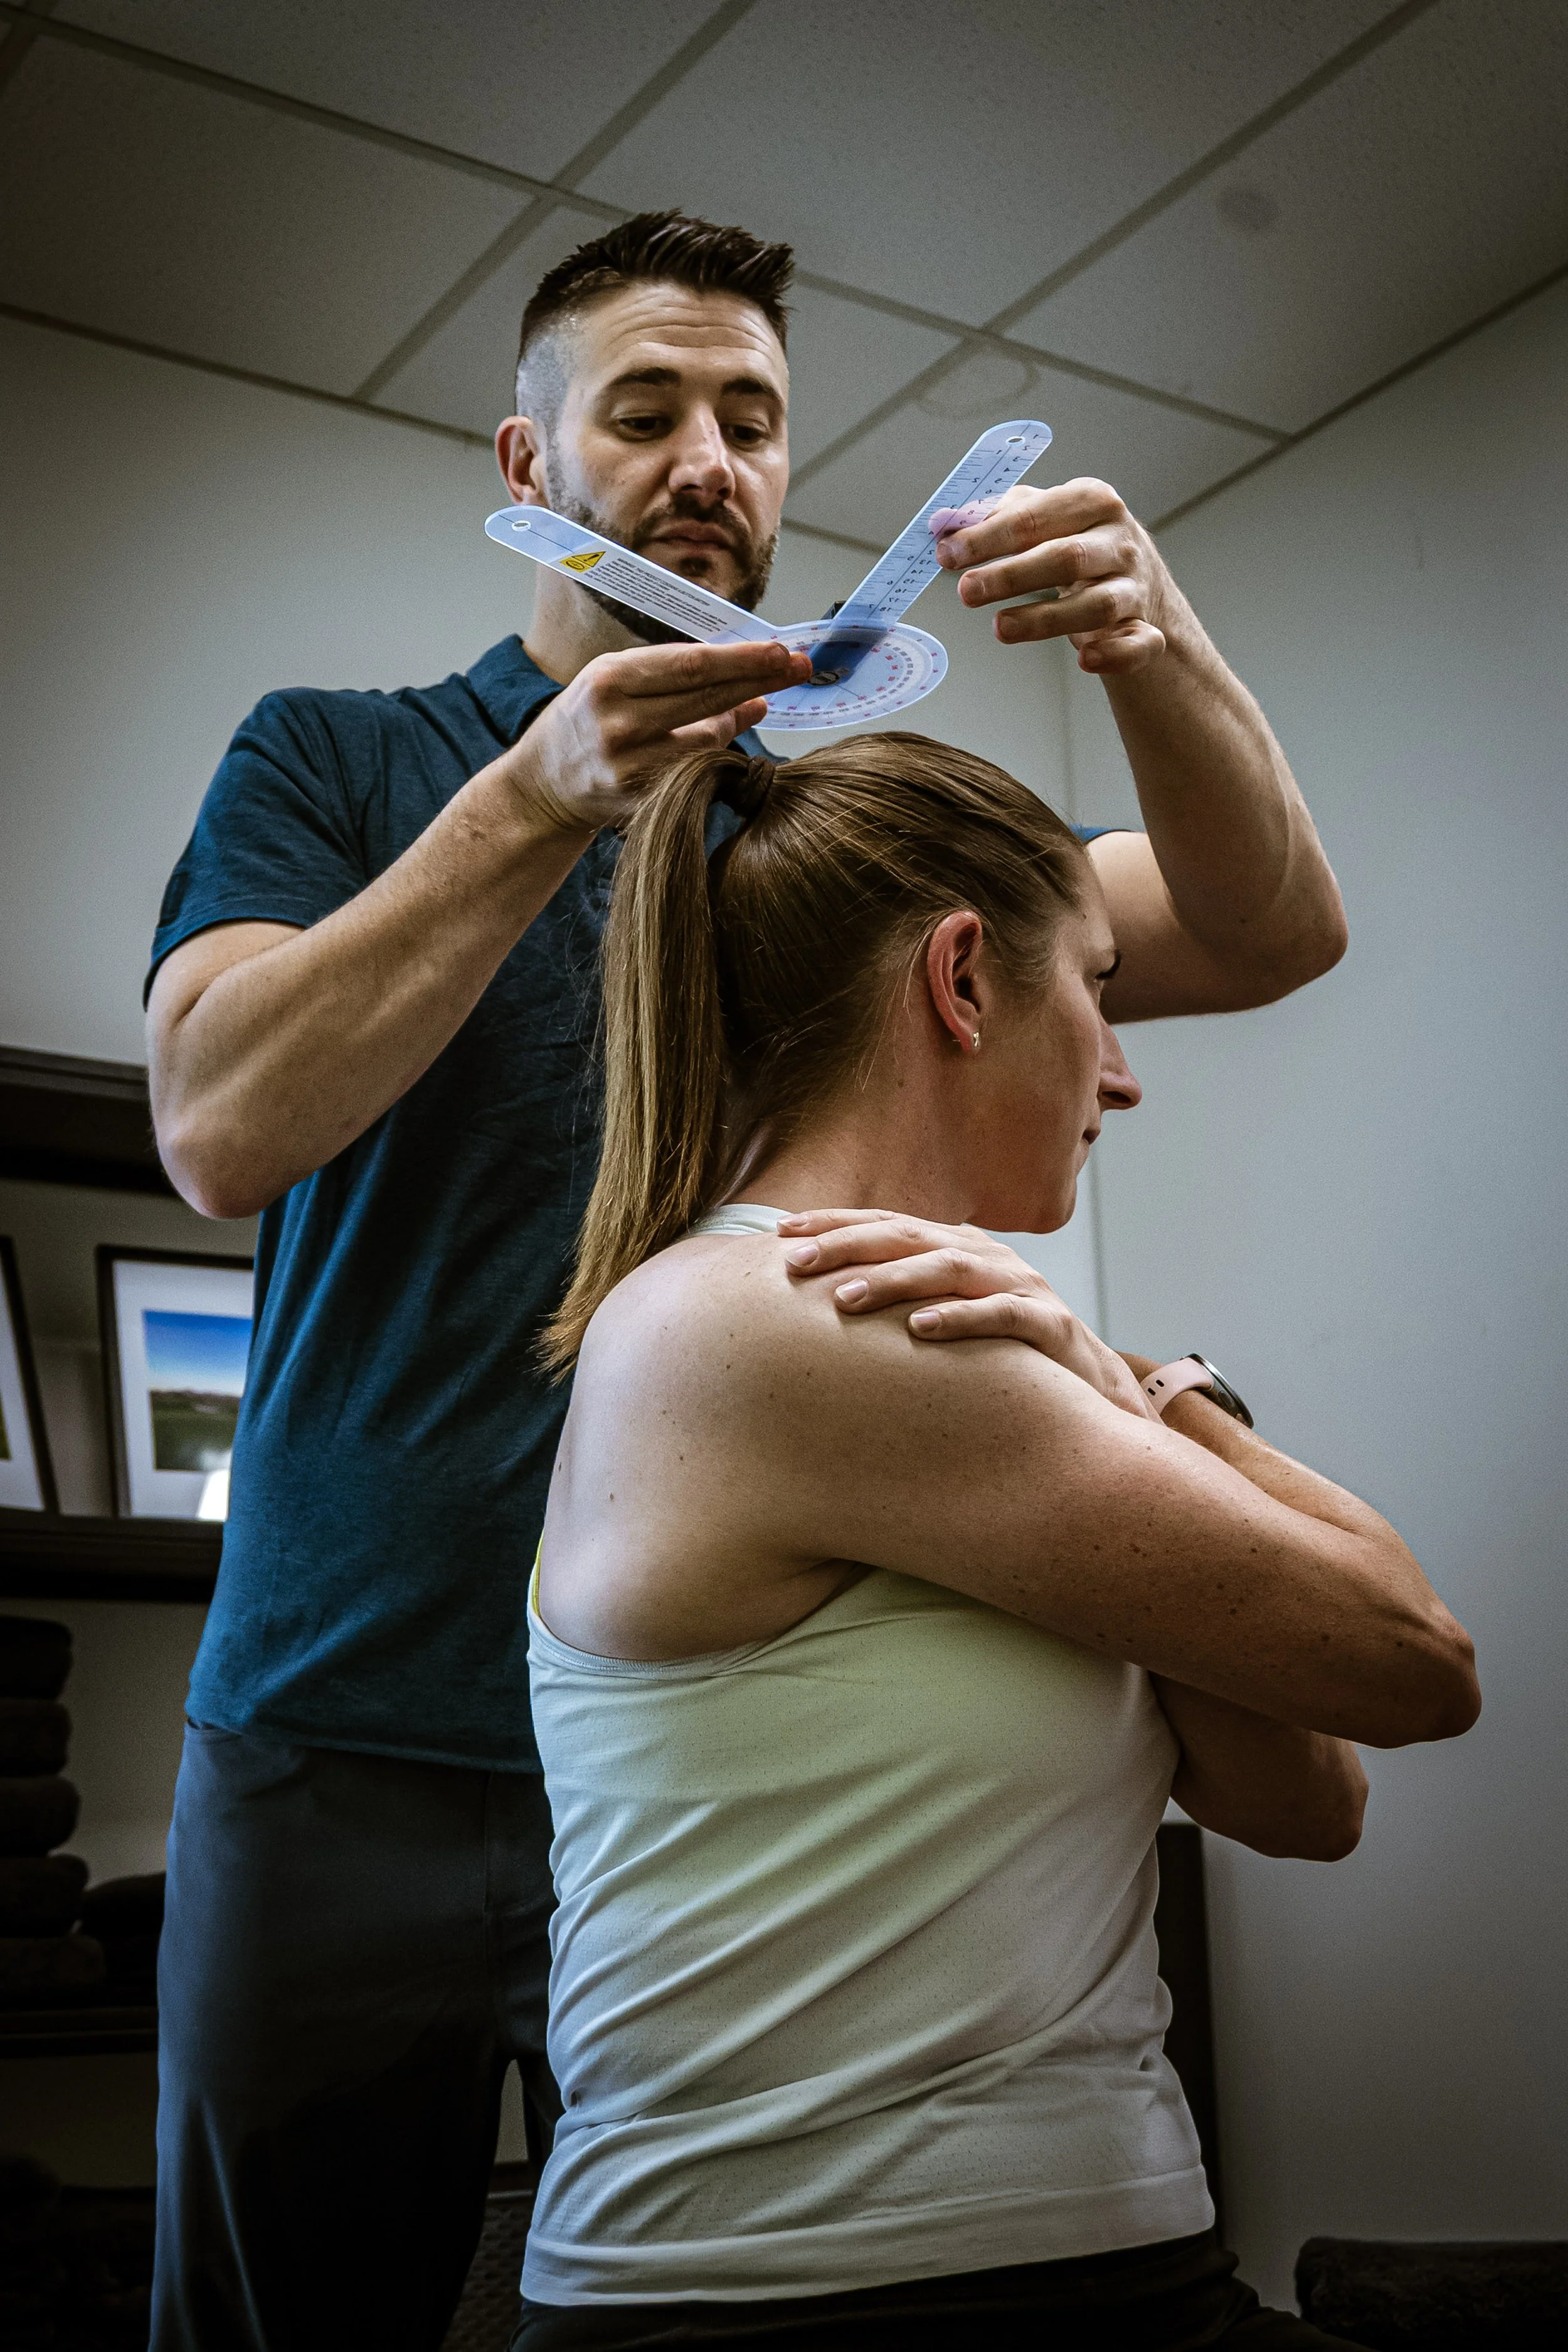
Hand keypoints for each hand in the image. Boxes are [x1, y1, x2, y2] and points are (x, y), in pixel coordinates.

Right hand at [503, 638, 811, 833]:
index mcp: (609, 680)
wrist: (542, 783)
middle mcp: (618, 724)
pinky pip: (696, 773)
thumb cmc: (586, 719)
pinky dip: (716, 755)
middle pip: (707, 698)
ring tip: (756, 703)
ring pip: (708, 740)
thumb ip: (675, 675)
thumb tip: (749, 682)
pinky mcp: (639, 804)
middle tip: (799, 666)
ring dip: (738, 719)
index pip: (692, 665)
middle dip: (760, 680)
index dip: (743, 659)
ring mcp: (629, 769)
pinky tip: (724, 740)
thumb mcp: (615, 679)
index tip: (781, 651)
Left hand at [778, 1207, 1154, 1419]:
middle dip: (848, 1244)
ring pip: (948, 1269)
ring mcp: (1020, 1287)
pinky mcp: (1049, 1325)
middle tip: (796, 1262)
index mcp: (958, 1248)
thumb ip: (900, 1298)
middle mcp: (986, 1258)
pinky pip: (1000, 1316)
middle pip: (909, 1236)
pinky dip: (960, 1317)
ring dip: (893, 1281)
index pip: (887, 1224)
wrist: (1091, 1388)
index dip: (835, 1224)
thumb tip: (823, 1298)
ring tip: (844, 1298)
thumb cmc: (1002, 1354)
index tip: (780, 1234)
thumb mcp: (948, 1314)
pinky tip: (921, 1328)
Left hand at [932, 478, 1170, 675]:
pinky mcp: (1147, 630)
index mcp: (1093, 502)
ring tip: (1000, 628)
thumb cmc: (1077, 543)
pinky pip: (1138, 645)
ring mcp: (1135, 588)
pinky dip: (1115, 654)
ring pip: (1097, 604)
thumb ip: (992, 518)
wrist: (1139, 581)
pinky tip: (1086, 660)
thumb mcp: (1042, 519)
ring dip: (1047, 619)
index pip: (1036, 515)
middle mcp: (1119, 542)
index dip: (989, 536)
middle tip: (966, 592)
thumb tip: (941, 523)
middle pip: (1067, 557)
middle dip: (1012, 575)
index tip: (949, 554)